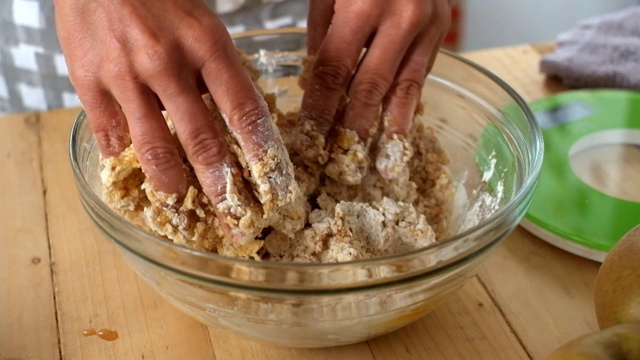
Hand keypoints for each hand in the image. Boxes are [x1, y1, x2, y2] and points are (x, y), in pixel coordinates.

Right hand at [54, 0, 294, 239]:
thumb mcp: (203, 25)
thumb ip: (219, 73)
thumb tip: (240, 123)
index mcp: (208, 46)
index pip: (244, 112)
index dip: (263, 156)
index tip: (276, 188)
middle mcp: (168, 64)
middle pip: (204, 143)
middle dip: (224, 192)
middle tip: (237, 224)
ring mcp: (126, 77)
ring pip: (154, 150)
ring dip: (174, 189)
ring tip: (185, 212)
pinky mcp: (90, 84)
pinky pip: (113, 138)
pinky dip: (127, 165)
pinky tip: (137, 181)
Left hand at [302, 0, 450, 178]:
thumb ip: (323, 32)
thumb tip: (317, 80)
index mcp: (361, 4)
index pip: (334, 69)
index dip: (320, 106)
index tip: (310, 135)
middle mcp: (399, 17)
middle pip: (369, 86)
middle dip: (353, 127)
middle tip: (341, 162)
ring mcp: (426, 25)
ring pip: (403, 88)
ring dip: (389, 129)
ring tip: (381, 164)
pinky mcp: (442, 30)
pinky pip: (422, 77)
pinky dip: (409, 107)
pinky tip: (400, 133)